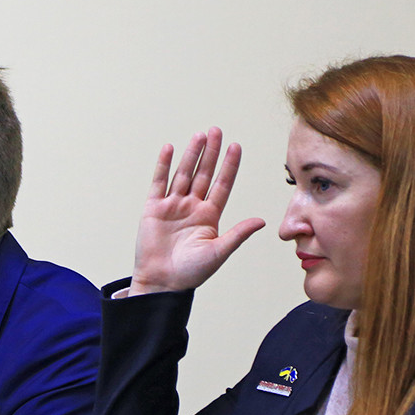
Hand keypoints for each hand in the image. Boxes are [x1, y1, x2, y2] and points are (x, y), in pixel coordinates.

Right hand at [130, 126, 264, 294]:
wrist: (162, 283)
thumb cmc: (190, 273)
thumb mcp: (219, 252)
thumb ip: (237, 234)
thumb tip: (261, 221)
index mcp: (209, 216)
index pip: (222, 184)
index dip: (229, 166)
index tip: (236, 146)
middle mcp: (192, 206)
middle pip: (203, 173)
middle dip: (211, 152)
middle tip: (217, 131)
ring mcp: (172, 205)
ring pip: (184, 174)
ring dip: (191, 154)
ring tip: (199, 136)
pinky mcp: (154, 208)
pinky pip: (159, 182)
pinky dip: (164, 165)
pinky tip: (170, 149)